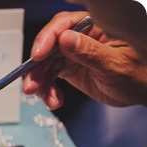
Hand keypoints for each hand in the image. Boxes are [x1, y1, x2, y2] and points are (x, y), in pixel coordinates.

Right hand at [23, 11, 146, 108]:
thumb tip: (66, 39)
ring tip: (44, 98)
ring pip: (46, 63)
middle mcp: (82, 36)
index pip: (65, 24)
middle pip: (50, 45)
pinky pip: (51, 76)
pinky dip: (48, 90)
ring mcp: (74, 52)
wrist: (142, 92)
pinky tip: (54, 100)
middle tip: (32, 85)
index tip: (37, 56)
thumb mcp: (116, 64)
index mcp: (97, 25)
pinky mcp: (70, 67)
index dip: (47, 38)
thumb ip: (90, 52)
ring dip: (41, 82)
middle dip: (38, 67)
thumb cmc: (139, 74)